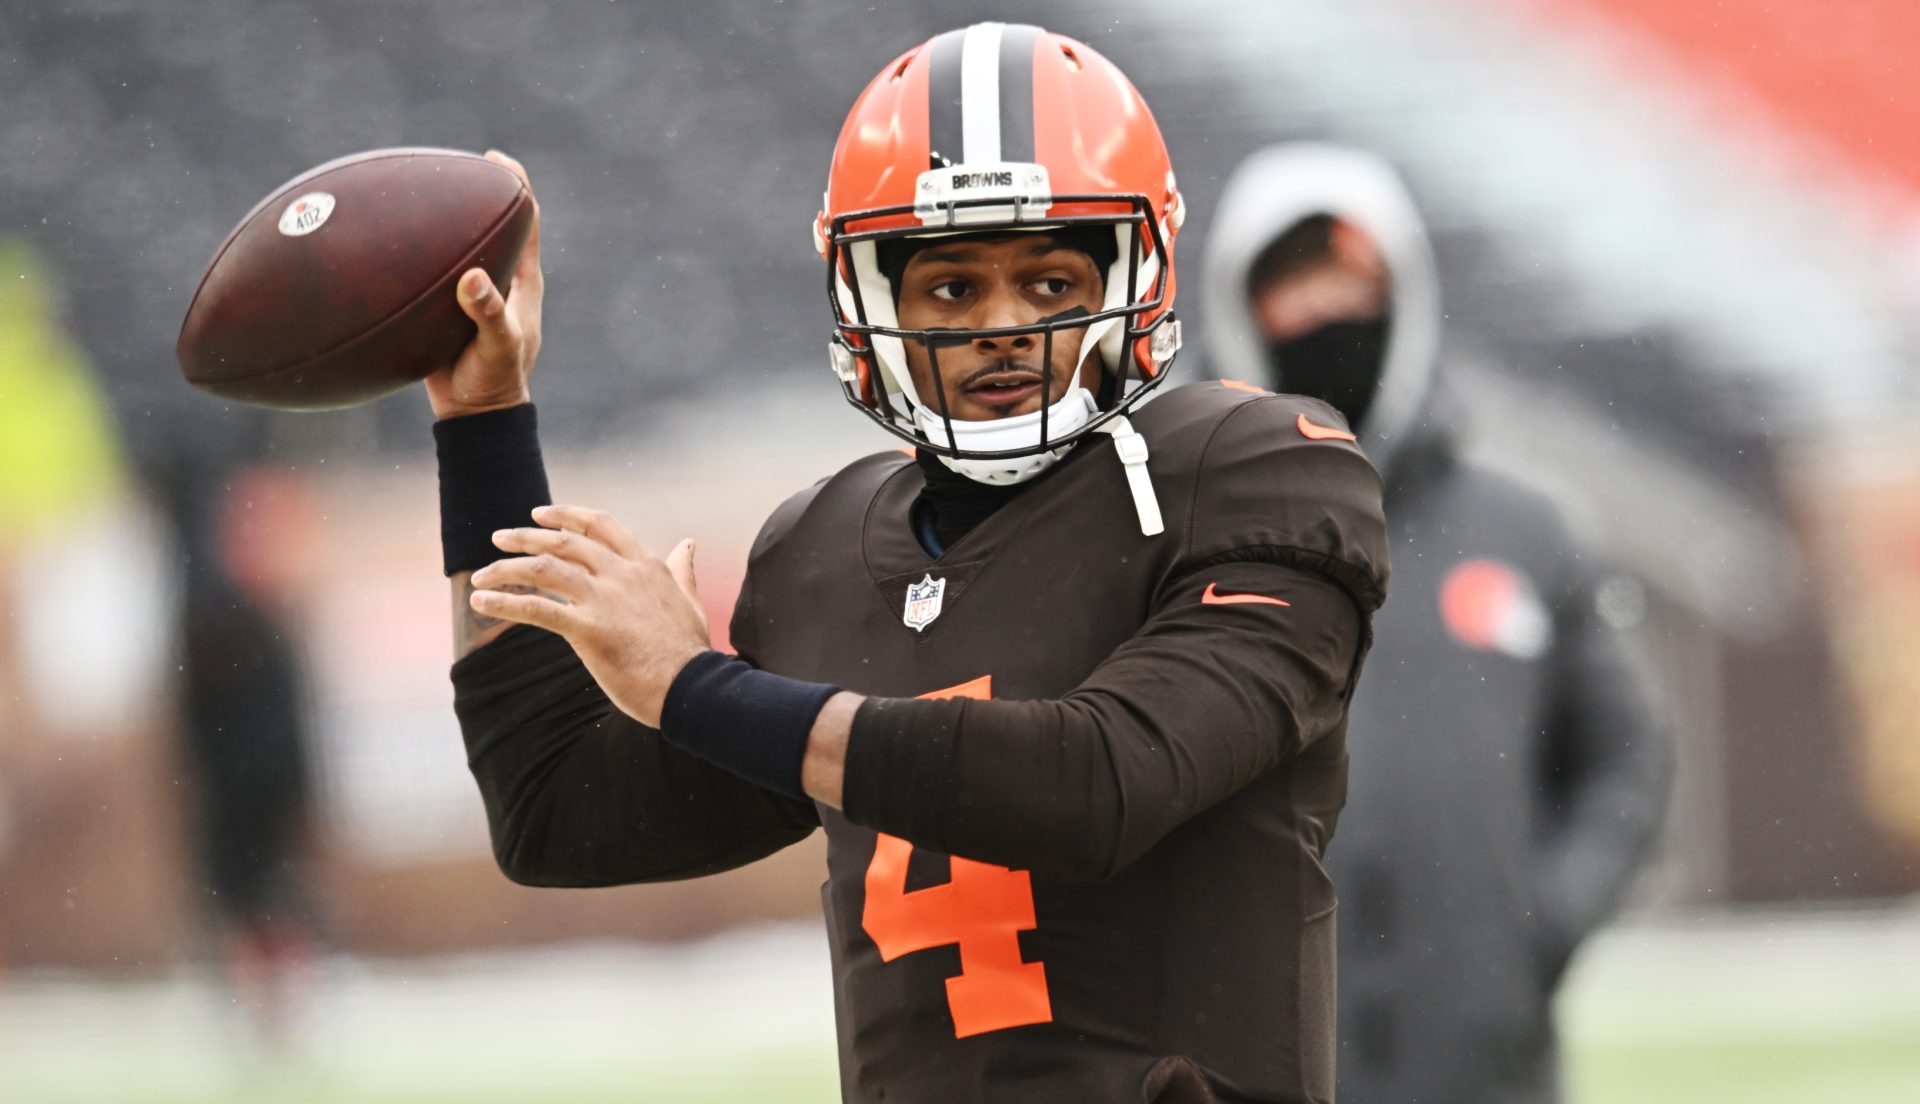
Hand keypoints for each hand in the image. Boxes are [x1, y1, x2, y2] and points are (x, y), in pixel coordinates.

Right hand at [425, 150, 543, 419]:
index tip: (496, 160)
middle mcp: (499, 278)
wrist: (475, 414)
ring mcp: (472, 292)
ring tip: (410, 192)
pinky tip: (384, 244)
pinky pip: (432, 270)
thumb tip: (472, 276)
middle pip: (491, 223)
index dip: (517, 186)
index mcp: (522, 280)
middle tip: (444, 166)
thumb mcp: (498, 348)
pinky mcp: (446, 307)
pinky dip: (415, 254)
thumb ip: (489, 313)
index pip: (527, 221)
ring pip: (458, 245)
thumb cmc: (495, 381)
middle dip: (474, 193)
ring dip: (441, 222)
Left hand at [468, 505, 709, 727]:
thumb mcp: (689, 600)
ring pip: (543, 569)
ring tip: (481, 574)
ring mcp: (604, 599)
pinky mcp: (588, 629)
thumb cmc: (690, 651)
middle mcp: (621, 574)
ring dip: (506, 568)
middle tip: (498, 538)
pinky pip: (537, 610)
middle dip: (525, 536)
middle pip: (563, 542)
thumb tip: (688, 543)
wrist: (693, 686)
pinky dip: (504, 603)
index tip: (539, 514)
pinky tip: (479, 602)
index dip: (566, 516)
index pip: (600, 526)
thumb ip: (683, 569)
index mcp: (644, 565)